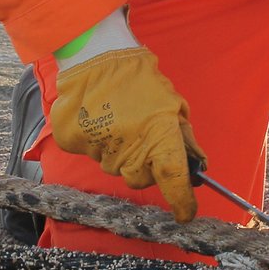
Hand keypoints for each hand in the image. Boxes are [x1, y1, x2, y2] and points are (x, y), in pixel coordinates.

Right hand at [49, 46, 205, 222]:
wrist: (96, 56)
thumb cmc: (140, 79)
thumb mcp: (172, 106)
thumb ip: (184, 138)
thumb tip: (194, 166)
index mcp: (158, 135)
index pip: (173, 179)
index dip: (182, 201)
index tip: (186, 213)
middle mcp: (127, 147)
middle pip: (139, 179)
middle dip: (145, 166)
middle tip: (143, 139)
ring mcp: (98, 148)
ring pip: (114, 167)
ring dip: (120, 152)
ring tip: (118, 121)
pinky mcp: (74, 142)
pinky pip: (92, 154)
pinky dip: (97, 143)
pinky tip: (99, 120)